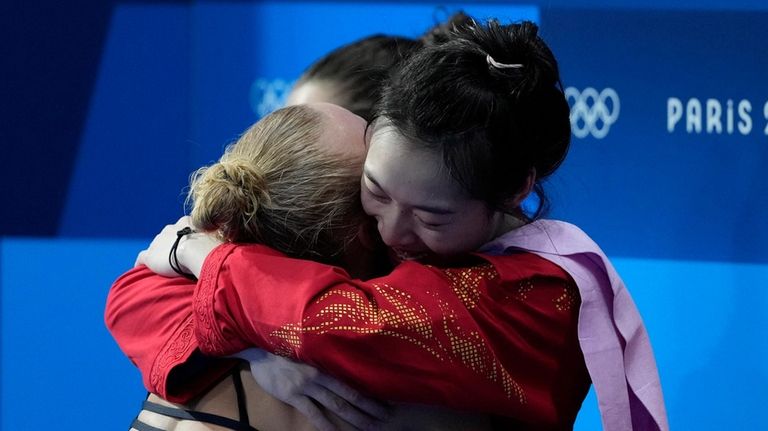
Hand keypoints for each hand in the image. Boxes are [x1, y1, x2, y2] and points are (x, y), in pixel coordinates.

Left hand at [135, 216, 221, 277]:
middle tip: (178, 258)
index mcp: (187, 222)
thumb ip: (220, 240)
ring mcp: (159, 241)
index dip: (188, 238)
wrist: (197, 250)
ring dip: (160, 254)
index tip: (192, 247)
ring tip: (163, 266)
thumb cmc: (213, 245)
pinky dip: (141, 264)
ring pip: (156, 246)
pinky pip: (142, 259)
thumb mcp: (220, 238)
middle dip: (172, 245)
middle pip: (169, 235)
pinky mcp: (150, 255)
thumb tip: (233, 247)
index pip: (185, 228)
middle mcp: (171, 228)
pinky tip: (142, 272)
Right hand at [234, 348, 389, 430]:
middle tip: (386, 418)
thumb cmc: (284, 346)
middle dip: (370, 408)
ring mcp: (307, 385)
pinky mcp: (292, 394)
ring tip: (369, 427)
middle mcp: (321, 373)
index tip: (387, 399)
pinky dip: (325, 424)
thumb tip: (342, 369)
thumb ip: (324, 359)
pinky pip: (313, 412)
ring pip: (336, 404)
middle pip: (351, 394)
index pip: (354, 379)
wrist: (259, 346)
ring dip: (355, 417)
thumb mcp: (308, 348)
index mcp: (326, 361)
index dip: (371, 390)